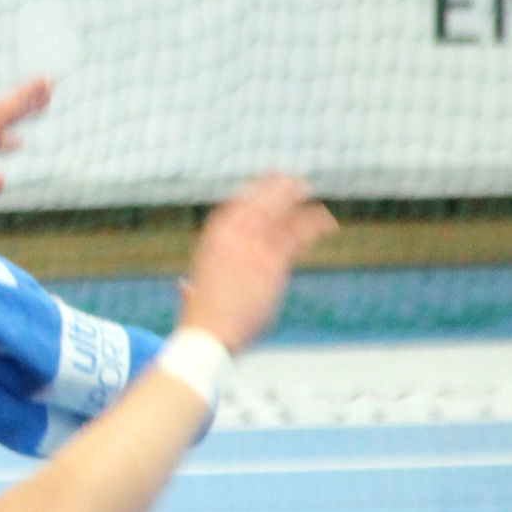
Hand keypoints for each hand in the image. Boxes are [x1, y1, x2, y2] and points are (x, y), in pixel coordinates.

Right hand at [177, 175, 335, 351]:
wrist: (209, 331)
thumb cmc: (199, 320)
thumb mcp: (195, 297)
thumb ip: (192, 289)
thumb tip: (185, 287)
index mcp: (211, 243)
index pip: (232, 210)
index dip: (249, 196)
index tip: (260, 187)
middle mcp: (230, 237)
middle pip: (255, 202)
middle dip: (272, 188)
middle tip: (288, 179)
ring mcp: (252, 246)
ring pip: (277, 212)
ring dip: (293, 198)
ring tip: (306, 189)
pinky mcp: (272, 261)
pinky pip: (297, 235)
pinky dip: (313, 225)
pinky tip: (326, 221)